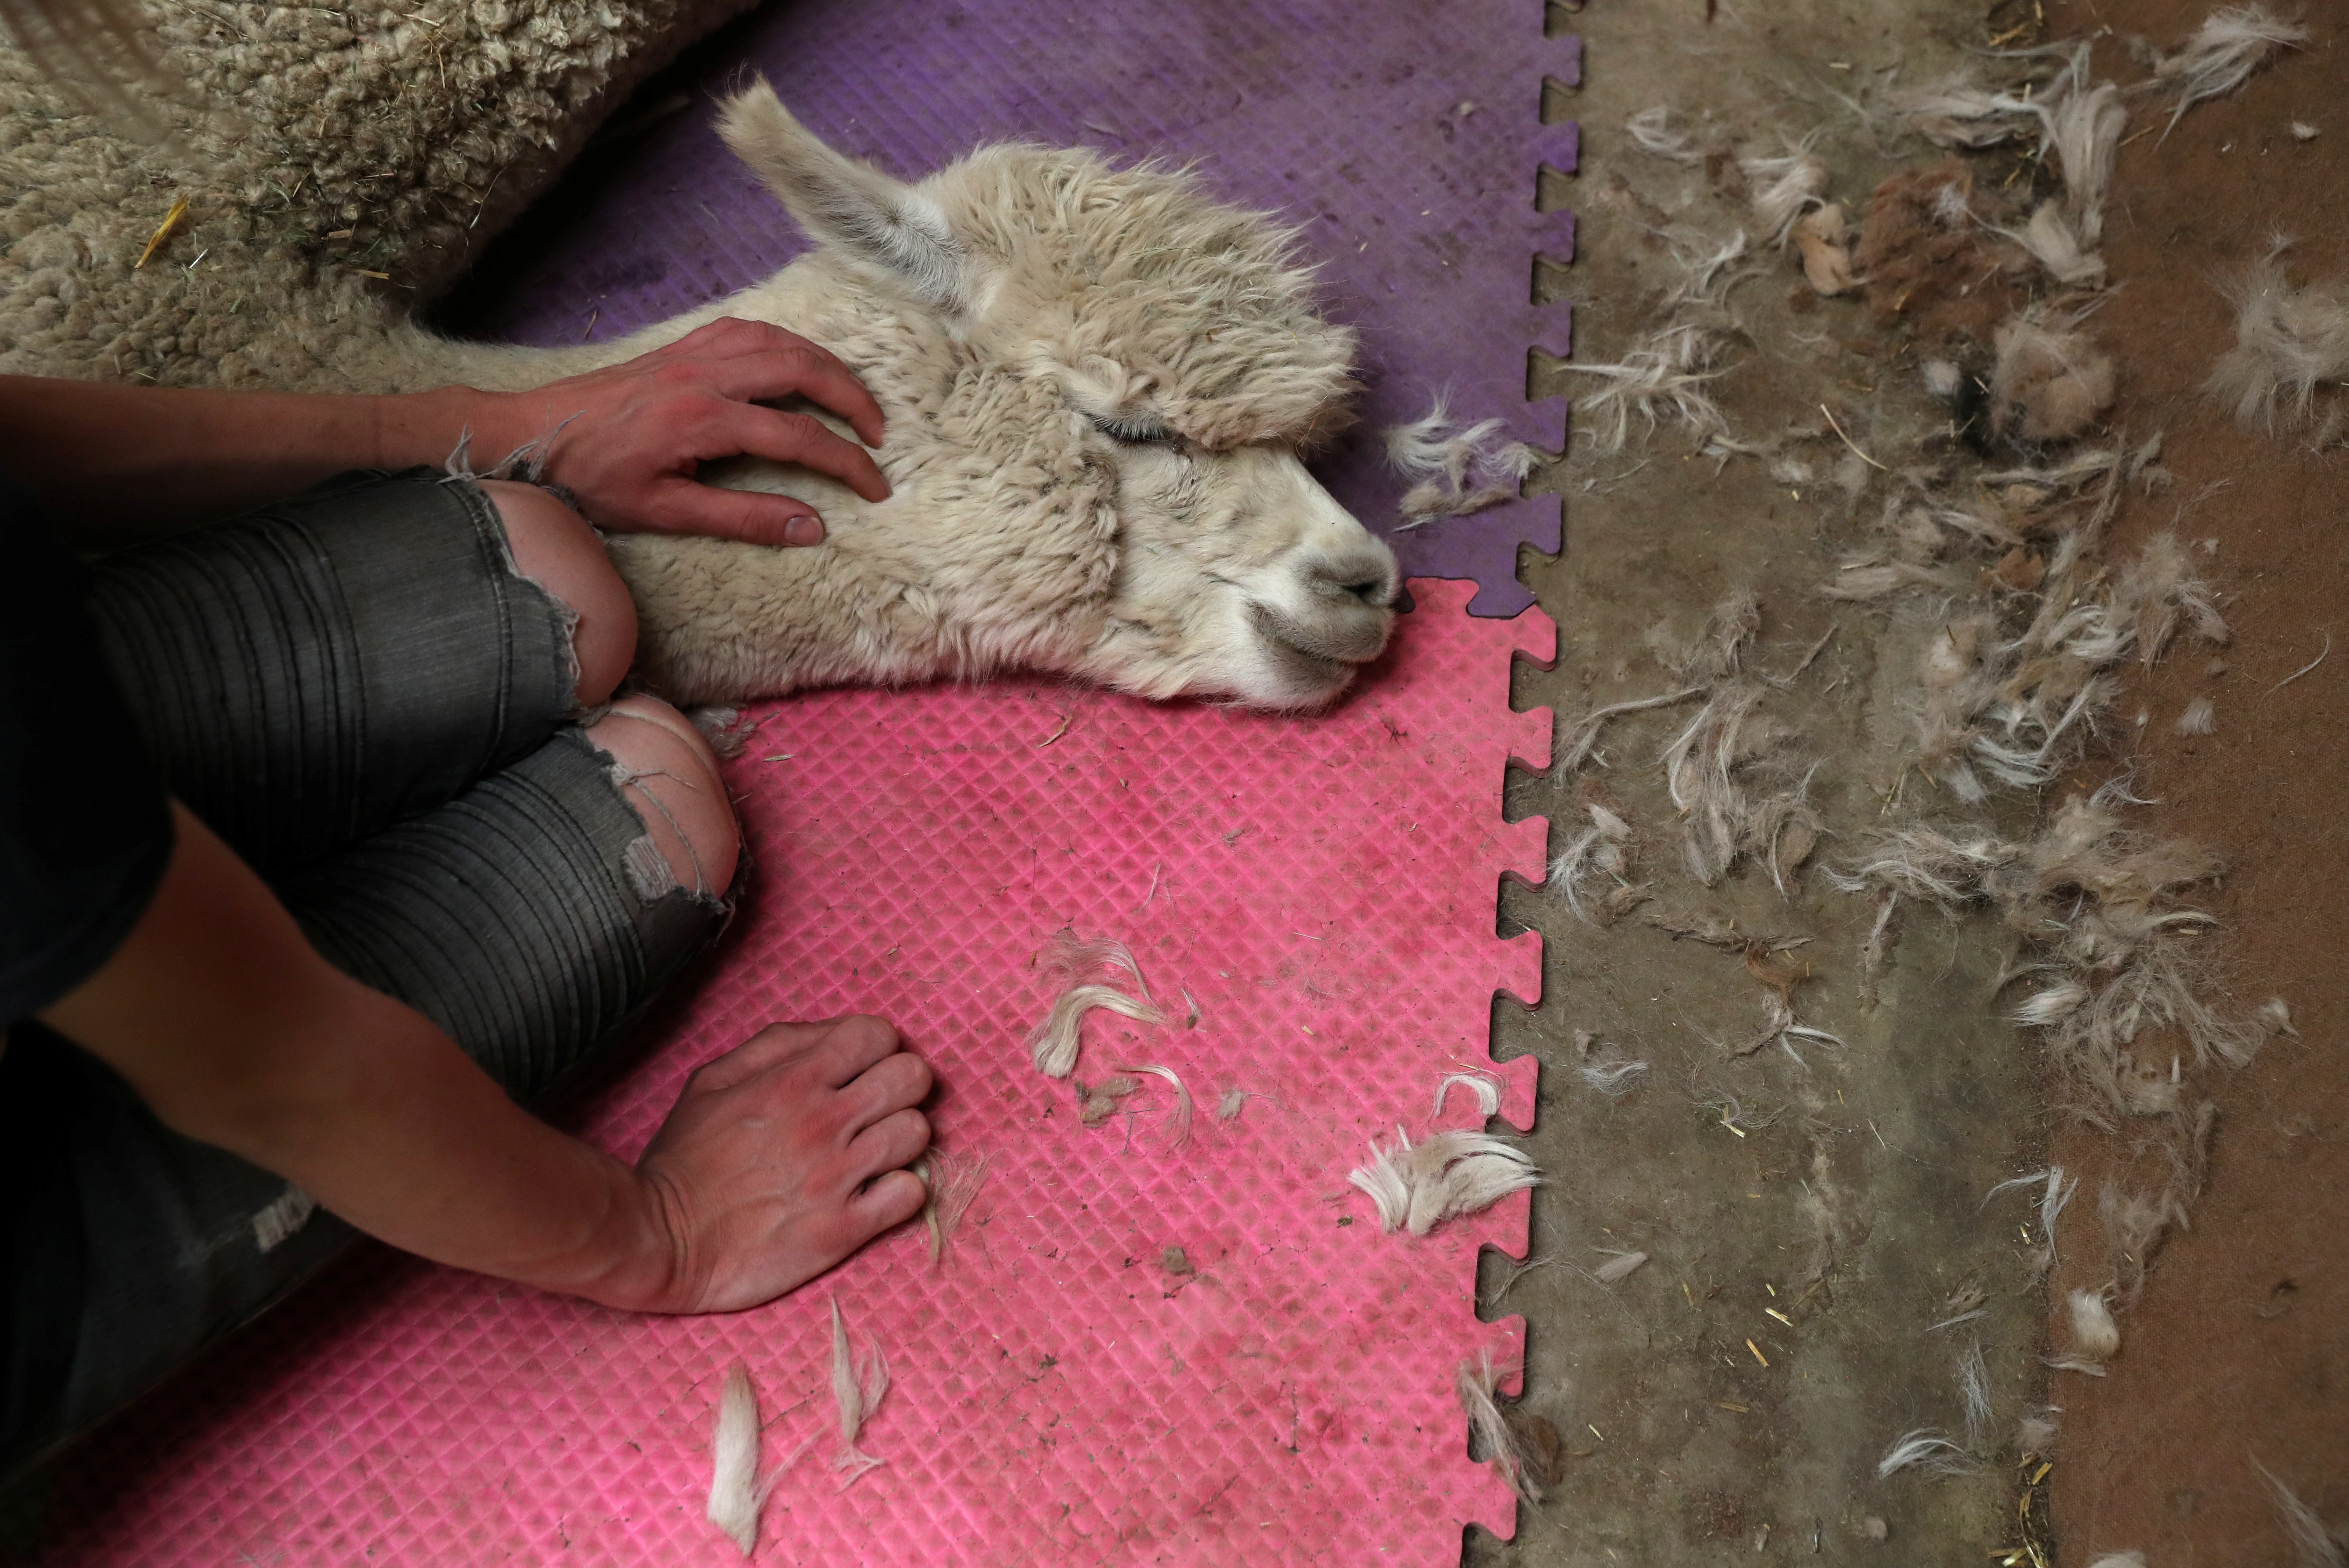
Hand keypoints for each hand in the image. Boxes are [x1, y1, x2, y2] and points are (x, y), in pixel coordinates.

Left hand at [470, 318, 891, 546]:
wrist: (532, 435)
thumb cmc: (593, 480)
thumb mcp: (666, 512)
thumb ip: (743, 519)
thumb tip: (811, 528)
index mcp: (704, 421)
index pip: (799, 437)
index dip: (846, 463)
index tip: (876, 486)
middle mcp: (706, 377)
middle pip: (803, 370)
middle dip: (852, 399)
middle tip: (878, 432)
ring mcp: (693, 354)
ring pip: (780, 341)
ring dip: (825, 365)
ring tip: (851, 396)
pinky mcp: (681, 347)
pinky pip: (748, 329)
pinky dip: (785, 343)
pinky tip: (795, 362)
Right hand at [628, 1015, 932, 1312]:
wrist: (661, 1242)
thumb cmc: (686, 1160)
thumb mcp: (713, 1081)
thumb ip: (777, 1047)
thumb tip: (833, 1035)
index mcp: (793, 1080)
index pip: (878, 1034)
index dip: (876, 1049)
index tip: (860, 1071)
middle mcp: (823, 1122)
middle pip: (912, 1077)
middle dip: (900, 1087)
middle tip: (874, 1111)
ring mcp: (838, 1177)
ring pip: (919, 1132)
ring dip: (902, 1140)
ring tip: (874, 1154)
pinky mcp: (845, 1230)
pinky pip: (912, 1194)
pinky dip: (901, 1192)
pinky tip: (875, 1194)